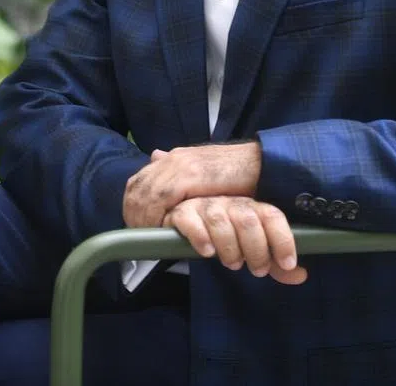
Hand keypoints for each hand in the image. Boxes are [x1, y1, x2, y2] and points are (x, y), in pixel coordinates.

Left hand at [123, 142, 261, 227]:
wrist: (261, 164)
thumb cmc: (236, 175)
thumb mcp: (204, 173)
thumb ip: (181, 171)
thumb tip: (155, 156)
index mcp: (174, 158)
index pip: (139, 182)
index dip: (134, 207)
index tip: (139, 227)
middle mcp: (173, 158)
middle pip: (137, 188)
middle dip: (135, 215)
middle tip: (143, 238)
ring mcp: (180, 163)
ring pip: (145, 193)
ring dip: (144, 219)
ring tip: (153, 238)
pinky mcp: (190, 173)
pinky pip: (161, 195)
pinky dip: (158, 214)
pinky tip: (163, 229)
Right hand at [164, 196, 306, 284]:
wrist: (186, 219)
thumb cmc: (227, 236)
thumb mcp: (253, 248)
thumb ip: (274, 261)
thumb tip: (301, 275)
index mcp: (250, 208)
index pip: (271, 215)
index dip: (282, 238)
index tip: (288, 263)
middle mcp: (230, 203)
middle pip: (247, 219)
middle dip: (256, 248)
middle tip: (258, 269)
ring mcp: (205, 205)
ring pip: (220, 219)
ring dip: (230, 246)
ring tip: (233, 263)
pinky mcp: (181, 213)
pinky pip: (190, 220)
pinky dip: (200, 237)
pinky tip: (207, 251)